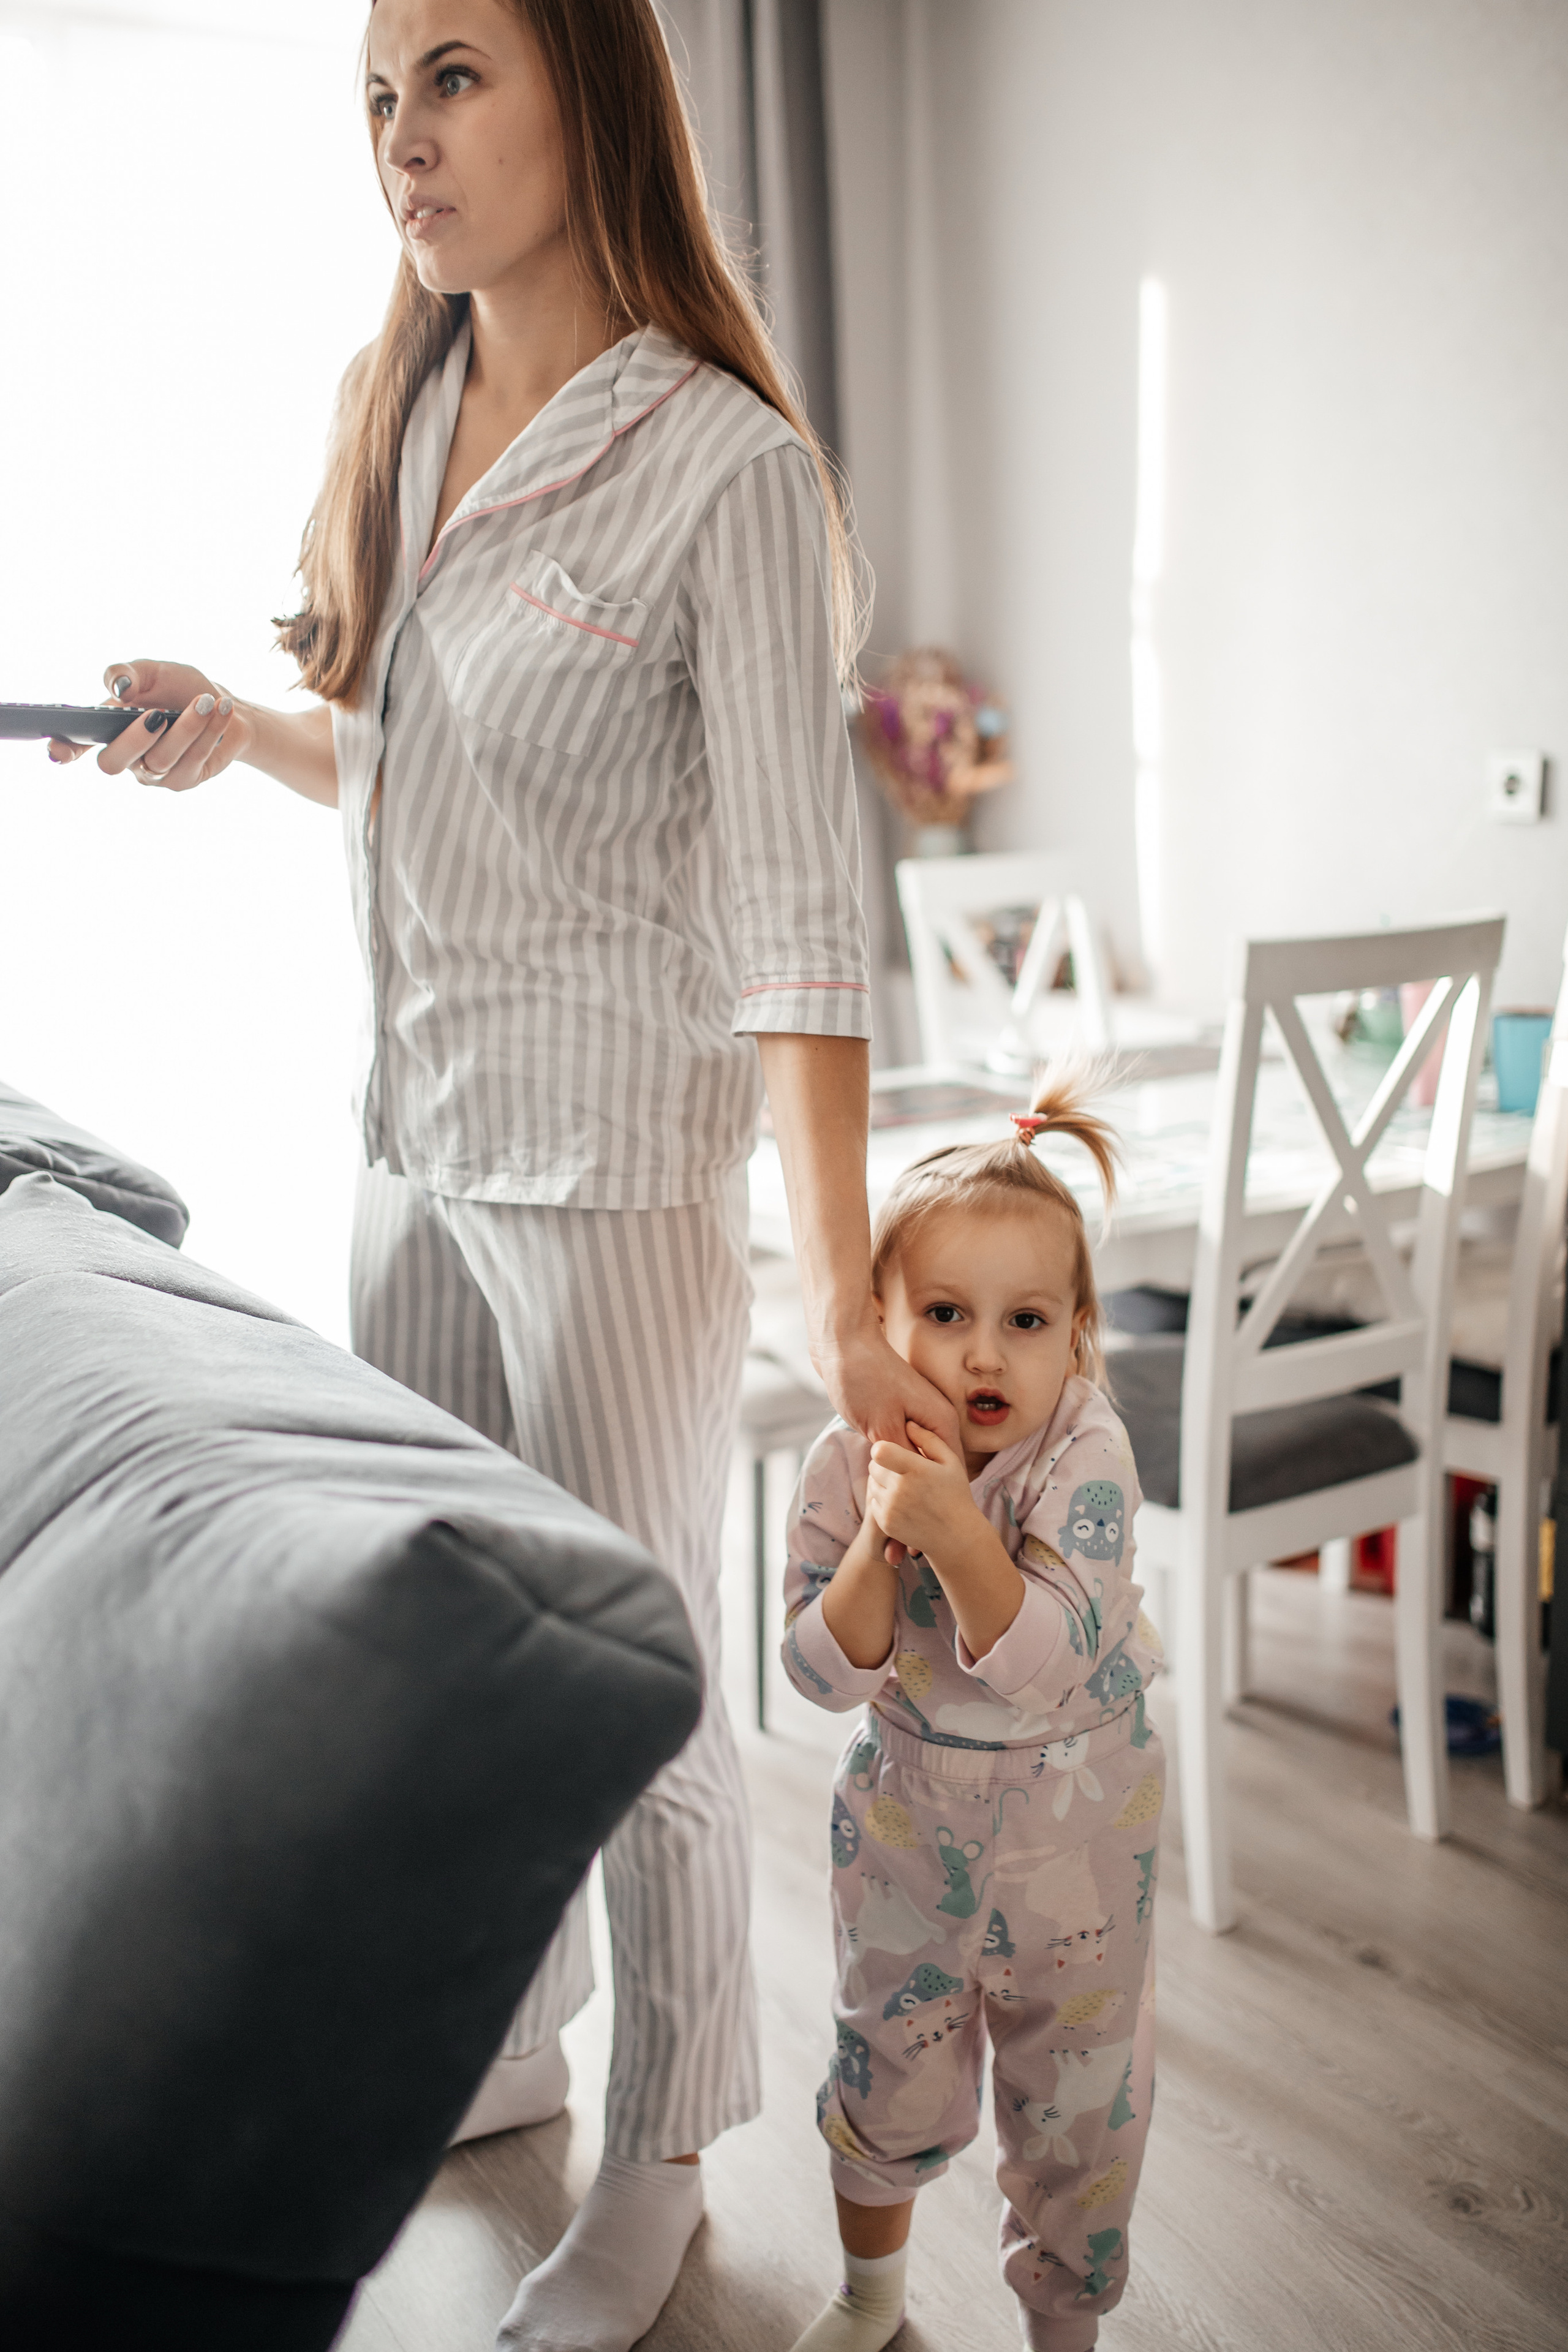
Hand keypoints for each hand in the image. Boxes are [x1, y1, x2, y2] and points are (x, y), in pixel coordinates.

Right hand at [47, 661, 253, 792]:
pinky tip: (220, 709)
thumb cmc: (177, 688)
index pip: (78, 744)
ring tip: (205, 700)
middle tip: (158, 714)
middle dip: (135, 740)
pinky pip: (194, 760)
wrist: (220, 704)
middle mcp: (128, 756)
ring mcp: (155, 773)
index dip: (65, 750)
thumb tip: (117, 688)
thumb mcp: (151, 672)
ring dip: (187, 727)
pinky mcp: (185, 779)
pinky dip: (210, 731)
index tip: (57, 751)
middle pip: (113, 763)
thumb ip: (127, 673)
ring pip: (162, 760)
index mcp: (109, 729)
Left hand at [816, 1325, 960, 1564]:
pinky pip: (894, 1460)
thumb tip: (900, 1492)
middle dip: (912, 1515)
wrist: (843, 1342)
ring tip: (889, 1544)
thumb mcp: (880, 1421)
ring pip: (908, 1471)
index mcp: (940, 1422)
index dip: (928, 1515)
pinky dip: (885, 1482)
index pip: (942, 1477)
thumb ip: (895, 1457)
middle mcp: (933, 1424)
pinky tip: (876, 1506)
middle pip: (927, 1478)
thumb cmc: (864, 1376)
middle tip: (899, 1556)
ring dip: (896, 1500)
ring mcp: (914, 1422)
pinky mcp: (894, 1421)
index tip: (915, 1550)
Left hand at [866, 1422, 982, 1563]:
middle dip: (884, 1464)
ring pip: (872, 1483)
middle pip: (873, 1465)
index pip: (880, 1451)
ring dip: (883, 1481)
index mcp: (916, 1470)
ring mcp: (891, 1508)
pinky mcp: (885, 1522)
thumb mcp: (950, 1462)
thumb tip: (908, 1423)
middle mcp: (900, 1489)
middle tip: (901, 1469)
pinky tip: (902, 1502)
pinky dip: (883, 1499)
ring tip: (904, 1486)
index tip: (893, 1451)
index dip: (883, 1448)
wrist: (955, 1537)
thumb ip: (929, 1439)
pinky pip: (873, 1501)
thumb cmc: (955, 1494)